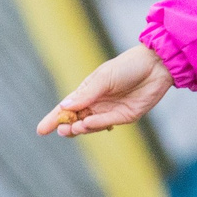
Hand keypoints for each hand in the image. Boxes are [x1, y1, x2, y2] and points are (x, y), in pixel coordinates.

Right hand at [40, 45, 172, 137]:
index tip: (40, 130)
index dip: (53, 119)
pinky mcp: (125, 116)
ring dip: (80, 128)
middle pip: (76, 120)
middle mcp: (97, 103)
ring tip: (72, 128)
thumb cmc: (128, 66)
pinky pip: (106, 123)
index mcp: (88, 91)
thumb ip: (86, 94)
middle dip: (67, 126)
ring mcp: (111, 111)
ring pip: (90, 125)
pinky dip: (95, 125)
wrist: (156, 66)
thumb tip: (63, 107)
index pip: (66, 107)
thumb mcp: (104, 78)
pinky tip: (86, 124)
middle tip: (61, 130)